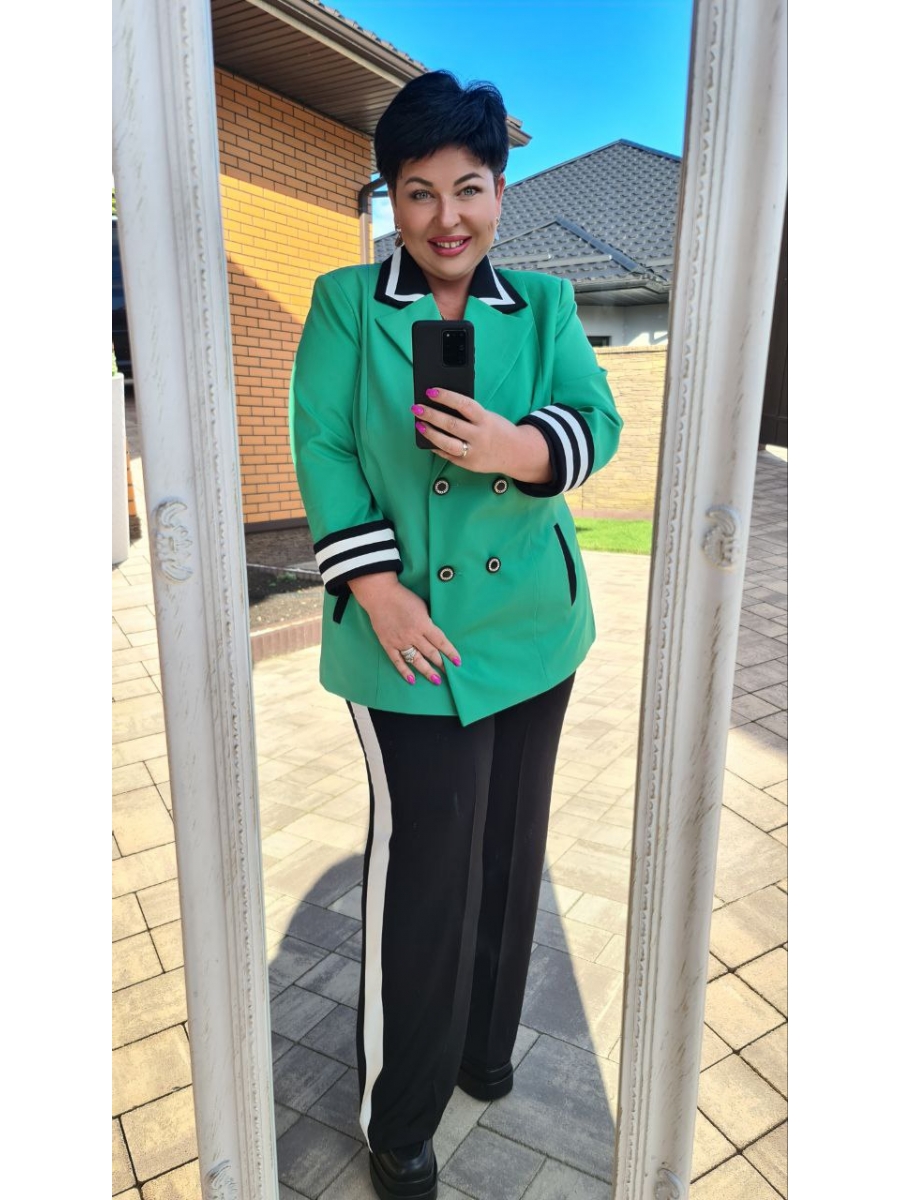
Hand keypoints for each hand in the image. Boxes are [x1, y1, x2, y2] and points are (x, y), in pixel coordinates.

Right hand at [348, 573, 460, 685]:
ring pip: (416, 660)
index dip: (450, 653)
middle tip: (450, 674)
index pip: (440, 642)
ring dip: (427, 671)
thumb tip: (434, 634)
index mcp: (423, 624)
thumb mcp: (422, 606)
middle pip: (431, 653)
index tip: (457, 662)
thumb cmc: (403, 598)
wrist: (380, 596)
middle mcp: (413, 635)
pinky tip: (412, 680)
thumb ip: (428, 622)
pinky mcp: (388, 644)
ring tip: (436, 680)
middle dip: (441, 665)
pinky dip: (405, 671)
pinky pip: (397, 661)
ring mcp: (400, 641)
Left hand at [411, 388, 551, 482]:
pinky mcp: (469, 464)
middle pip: (451, 424)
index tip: (430, 391)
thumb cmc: (497, 430)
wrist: (517, 453)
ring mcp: (473, 452)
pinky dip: (436, 447)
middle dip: (431, 415)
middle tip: (416, 407)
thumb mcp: (489, 416)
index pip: (463, 404)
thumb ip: (469, 413)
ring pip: (447, 443)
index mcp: (485, 419)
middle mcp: (479, 436)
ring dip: (430, 433)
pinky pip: (448, 456)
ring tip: (419, 424)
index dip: (446, 397)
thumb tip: (442, 406)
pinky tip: (427, 440)